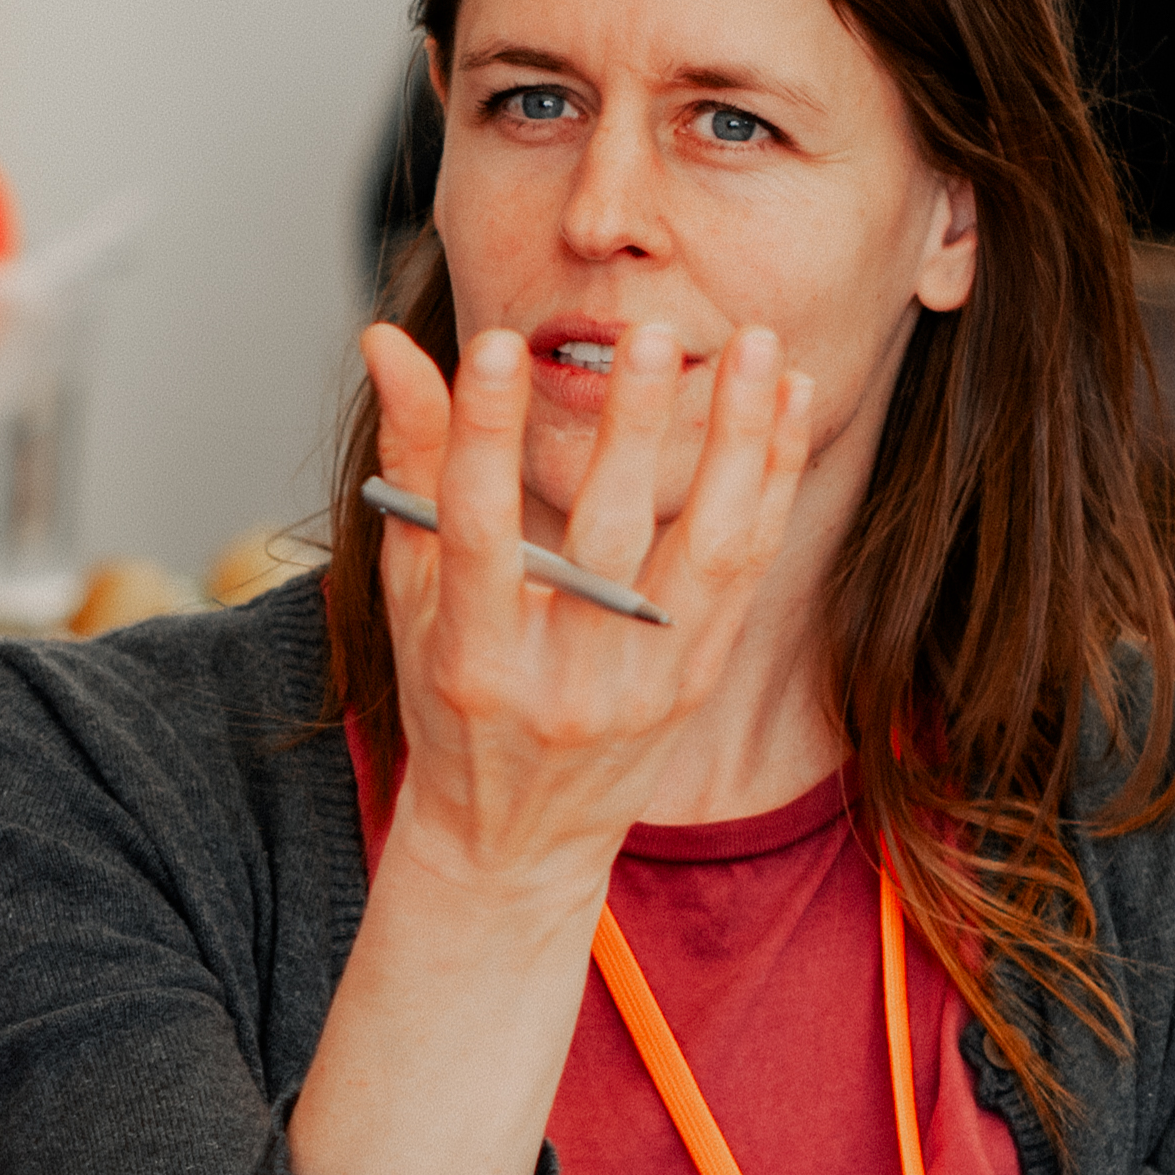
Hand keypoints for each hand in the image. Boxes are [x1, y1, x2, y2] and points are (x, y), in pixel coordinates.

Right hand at [355, 309, 803, 881]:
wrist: (516, 840)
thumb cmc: (449, 701)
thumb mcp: (410, 595)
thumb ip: (412, 462)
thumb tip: (388, 341)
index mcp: (471, 661)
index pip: (476, 533)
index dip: (480, 438)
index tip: (494, 347)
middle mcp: (562, 682)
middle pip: (604, 541)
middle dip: (629, 432)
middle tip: (650, 334)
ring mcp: (642, 687)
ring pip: (702, 551)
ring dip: (736, 443)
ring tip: (754, 345)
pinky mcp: (697, 680)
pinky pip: (744, 569)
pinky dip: (769, 480)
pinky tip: (785, 402)